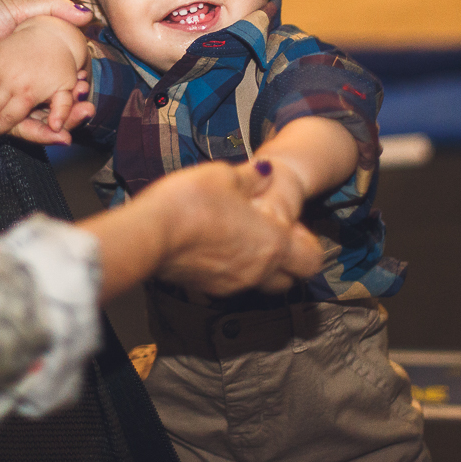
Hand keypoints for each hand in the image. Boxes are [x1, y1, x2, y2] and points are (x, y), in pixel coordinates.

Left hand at [0, 16, 88, 141]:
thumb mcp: (18, 9)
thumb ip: (51, 8)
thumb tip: (86, 13)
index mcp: (23, 63)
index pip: (54, 79)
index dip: (71, 83)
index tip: (85, 82)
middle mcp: (14, 83)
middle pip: (47, 102)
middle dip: (70, 109)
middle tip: (87, 108)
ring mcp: (1, 99)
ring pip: (34, 117)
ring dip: (59, 124)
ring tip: (76, 121)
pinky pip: (15, 127)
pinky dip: (36, 133)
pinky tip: (55, 134)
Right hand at [81, 160, 323, 301]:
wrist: (148, 234)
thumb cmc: (192, 201)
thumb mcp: (226, 175)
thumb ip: (253, 177)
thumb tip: (266, 172)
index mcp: (272, 245)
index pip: (312, 261)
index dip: (307, 243)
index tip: (290, 223)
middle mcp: (257, 272)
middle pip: (288, 279)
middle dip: (285, 259)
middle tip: (267, 231)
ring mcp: (231, 285)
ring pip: (259, 282)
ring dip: (257, 264)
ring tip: (238, 234)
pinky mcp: (205, 288)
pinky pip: (231, 282)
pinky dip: (232, 267)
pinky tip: (214, 243)